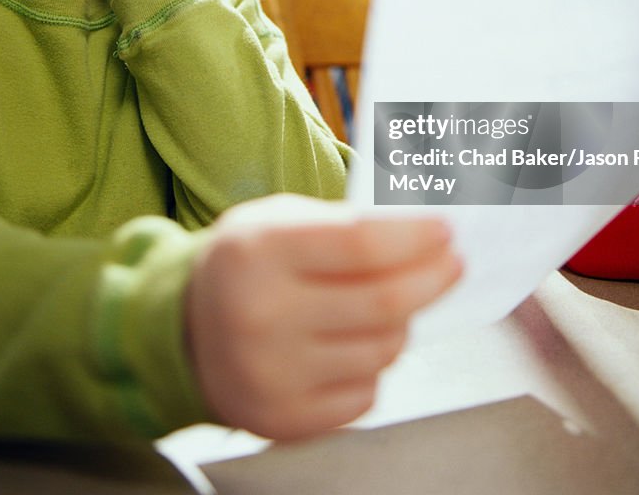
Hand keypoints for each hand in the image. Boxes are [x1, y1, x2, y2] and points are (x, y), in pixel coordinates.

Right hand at [185, 195, 461, 440]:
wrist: (187, 330)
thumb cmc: (247, 265)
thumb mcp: (279, 220)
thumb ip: (344, 224)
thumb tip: (423, 233)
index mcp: (260, 251)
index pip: (361, 244)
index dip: (415, 238)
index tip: (445, 231)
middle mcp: (262, 315)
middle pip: (383, 302)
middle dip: (432, 279)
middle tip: (452, 264)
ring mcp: (273, 374)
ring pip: (382, 350)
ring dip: (402, 323)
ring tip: (390, 303)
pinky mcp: (285, 418)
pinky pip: (366, 392)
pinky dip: (374, 365)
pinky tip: (353, 342)